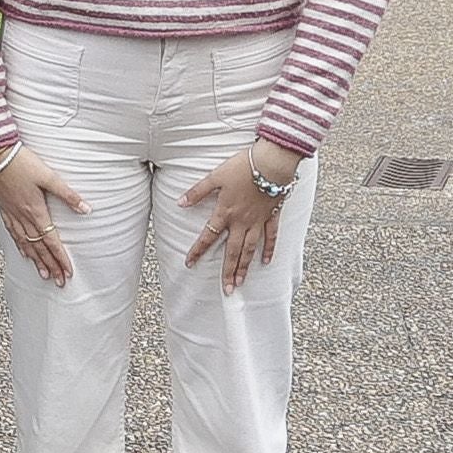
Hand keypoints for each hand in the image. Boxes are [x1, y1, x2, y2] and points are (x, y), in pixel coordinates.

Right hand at [0, 147, 86, 285]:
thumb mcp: (49, 176)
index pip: (51, 241)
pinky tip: (24, 252)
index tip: (68, 272)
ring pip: (26, 244)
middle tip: (58, 281)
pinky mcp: (5, 210)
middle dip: (50, 265)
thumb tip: (87, 209)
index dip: (60, 257)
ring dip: (36, 260)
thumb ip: (68, 194)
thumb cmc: (22, 163)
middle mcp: (23, 217)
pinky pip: (13, 234)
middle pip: (39, 247)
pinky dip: (20, 246)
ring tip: (43, 274)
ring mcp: (12, 215)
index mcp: (36, 211)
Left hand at [182, 141, 298, 291]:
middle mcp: (242, 221)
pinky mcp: (272, 215)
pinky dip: (269, 249)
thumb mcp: (215, 176)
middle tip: (226, 290)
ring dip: (245, 266)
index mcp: (226, 212)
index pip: (208, 236)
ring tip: (241, 282)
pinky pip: (271, 236)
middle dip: (228, 271)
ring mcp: (258, 220)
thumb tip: (180, 203)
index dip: (198, 250)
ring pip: (251, 248)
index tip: (189, 264)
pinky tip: (267, 261)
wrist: (272, 162)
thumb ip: (197, 191)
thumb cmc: (243, 166)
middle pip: (233, 251)